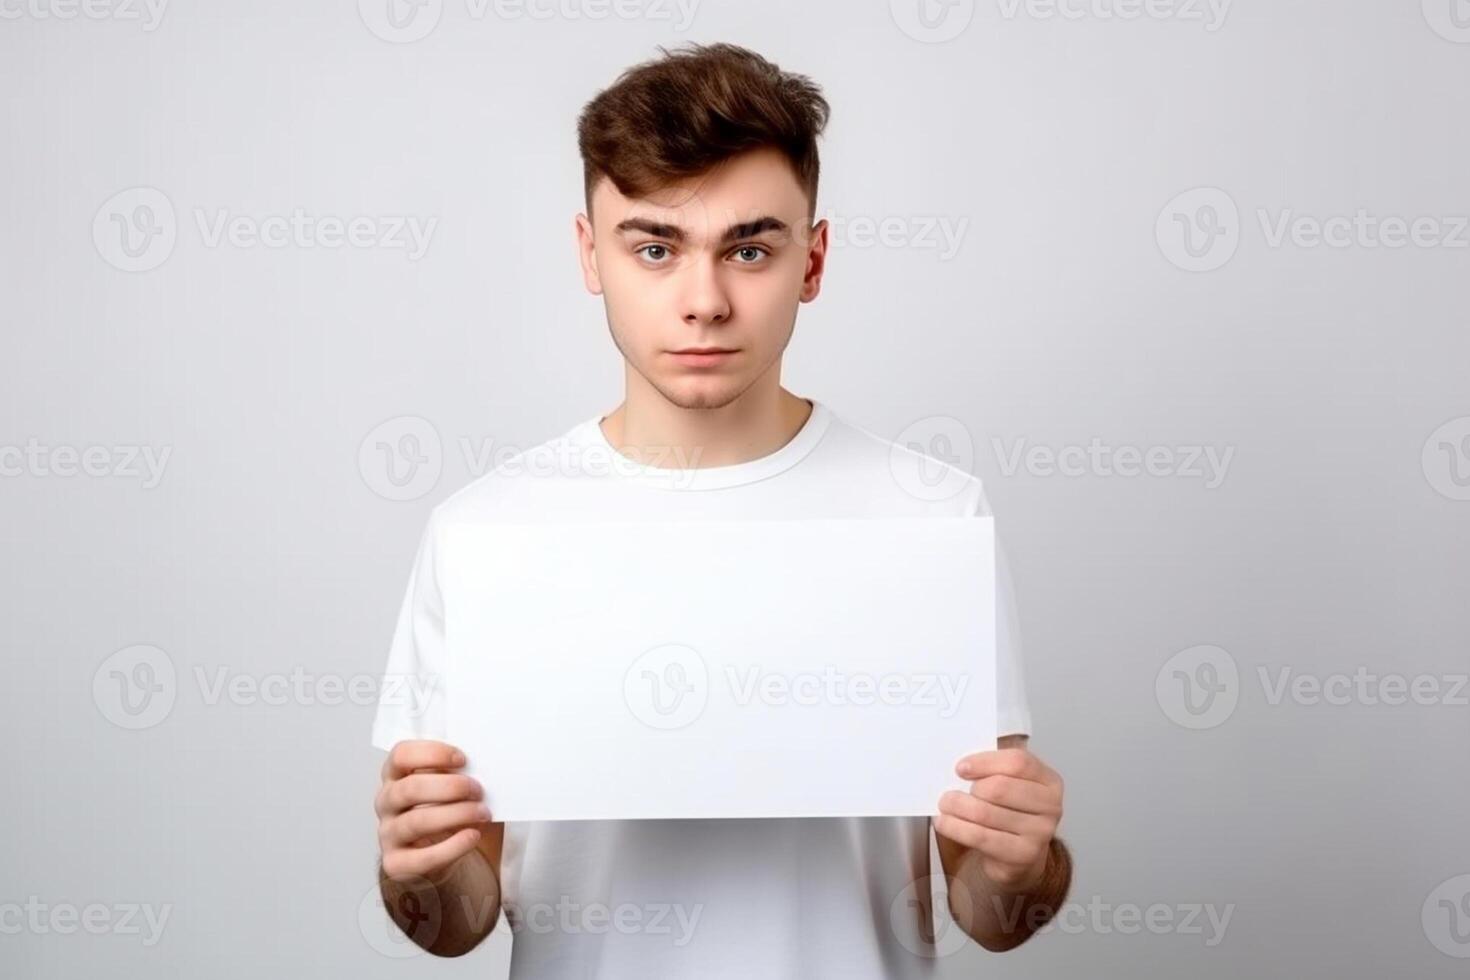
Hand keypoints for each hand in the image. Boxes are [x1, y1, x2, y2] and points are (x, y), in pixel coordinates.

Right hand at [375, 740, 491, 883]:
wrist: (449, 857)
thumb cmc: (452, 814)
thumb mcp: (454, 789)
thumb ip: (460, 775)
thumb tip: (484, 767)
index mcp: (397, 775)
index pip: (401, 755)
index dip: (431, 753)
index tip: (462, 759)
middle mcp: (387, 802)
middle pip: (409, 788)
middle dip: (450, 787)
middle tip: (477, 790)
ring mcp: (388, 834)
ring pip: (416, 821)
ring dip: (455, 815)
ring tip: (482, 814)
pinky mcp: (396, 864)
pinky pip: (422, 858)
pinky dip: (452, 847)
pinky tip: (472, 837)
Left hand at [934, 746, 1063, 891]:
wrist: (1019, 855)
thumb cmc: (1010, 812)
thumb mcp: (1010, 784)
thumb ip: (992, 770)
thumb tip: (962, 765)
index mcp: (1049, 780)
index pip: (1018, 762)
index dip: (986, 762)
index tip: (961, 768)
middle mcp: (1051, 806)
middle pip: (1000, 787)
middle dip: (968, 789)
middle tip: (949, 793)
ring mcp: (1040, 833)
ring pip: (986, 813)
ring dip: (956, 807)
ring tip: (944, 806)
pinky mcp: (1023, 855)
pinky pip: (980, 837)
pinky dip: (955, 827)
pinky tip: (944, 823)